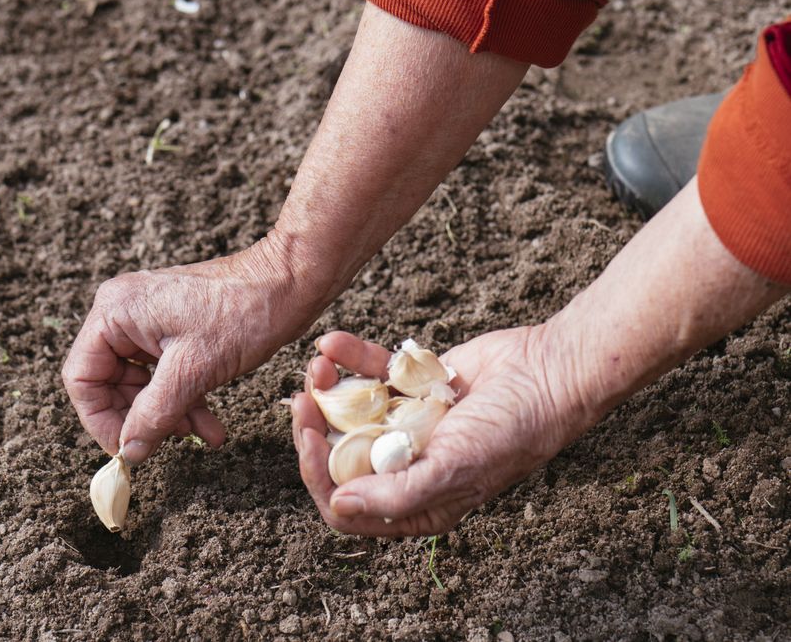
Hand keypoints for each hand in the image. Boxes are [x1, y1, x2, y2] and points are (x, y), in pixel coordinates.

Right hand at [63, 238, 311, 464]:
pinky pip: (167, 373)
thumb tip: (129, 451)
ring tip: (202, 435)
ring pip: (143, 383)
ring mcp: (152, 320)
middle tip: (170, 440)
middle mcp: (125, 312)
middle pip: (111, 383)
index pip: (82, 377)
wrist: (290, 282)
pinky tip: (211, 427)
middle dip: (143, 418)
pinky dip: (185, 401)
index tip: (127, 448)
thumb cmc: (243, 313)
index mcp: (115, 312)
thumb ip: (153, 414)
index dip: (101, 419)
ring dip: (169, 415)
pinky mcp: (177, 329)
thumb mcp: (192, 372)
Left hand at [292, 329, 599, 535]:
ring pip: (349, 411)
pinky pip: (371, 373)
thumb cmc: (510, 432)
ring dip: (327, 389)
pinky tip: (332, 342)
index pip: (347, 505)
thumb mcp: (454, 470)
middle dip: (315, 429)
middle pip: (340, 456)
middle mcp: (406, 466)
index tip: (311, 438)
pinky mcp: (412, 386)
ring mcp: (407, 424)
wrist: (548, 372)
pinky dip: (350, 357)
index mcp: (415, 501)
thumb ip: (396, 494)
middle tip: (300, 399)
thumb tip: (340, 506)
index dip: (319, 476)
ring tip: (317, 364)